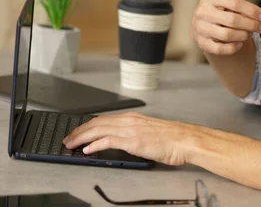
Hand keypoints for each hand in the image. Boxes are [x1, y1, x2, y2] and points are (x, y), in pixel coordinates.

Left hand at [62, 112, 194, 165]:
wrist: (185, 140)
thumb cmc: (172, 138)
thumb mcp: (150, 132)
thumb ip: (135, 134)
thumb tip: (122, 141)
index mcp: (134, 118)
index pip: (103, 119)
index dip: (87, 125)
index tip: (78, 131)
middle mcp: (130, 120)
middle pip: (97, 122)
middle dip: (79, 131)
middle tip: (68, 138)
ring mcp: (131, 130)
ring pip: (99, 130)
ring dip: (82, 137)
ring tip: (72, 144)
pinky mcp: (133, 140)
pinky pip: (109, 140)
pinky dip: (96, 144)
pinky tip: (88, 149)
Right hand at [192, 0, 260, 55]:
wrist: (204, 23)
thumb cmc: (221, 11)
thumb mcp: (230, 4)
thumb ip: (244, 8)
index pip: (236, 3)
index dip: (252, 11)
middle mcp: (202, 11)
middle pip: (233, 20)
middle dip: (251, 25)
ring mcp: (199, 27)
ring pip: (227, 35)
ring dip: (243, 35)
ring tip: (249, 34)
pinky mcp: (201, 42)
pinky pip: (220, 49)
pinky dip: (233, 47)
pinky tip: (240, 43)